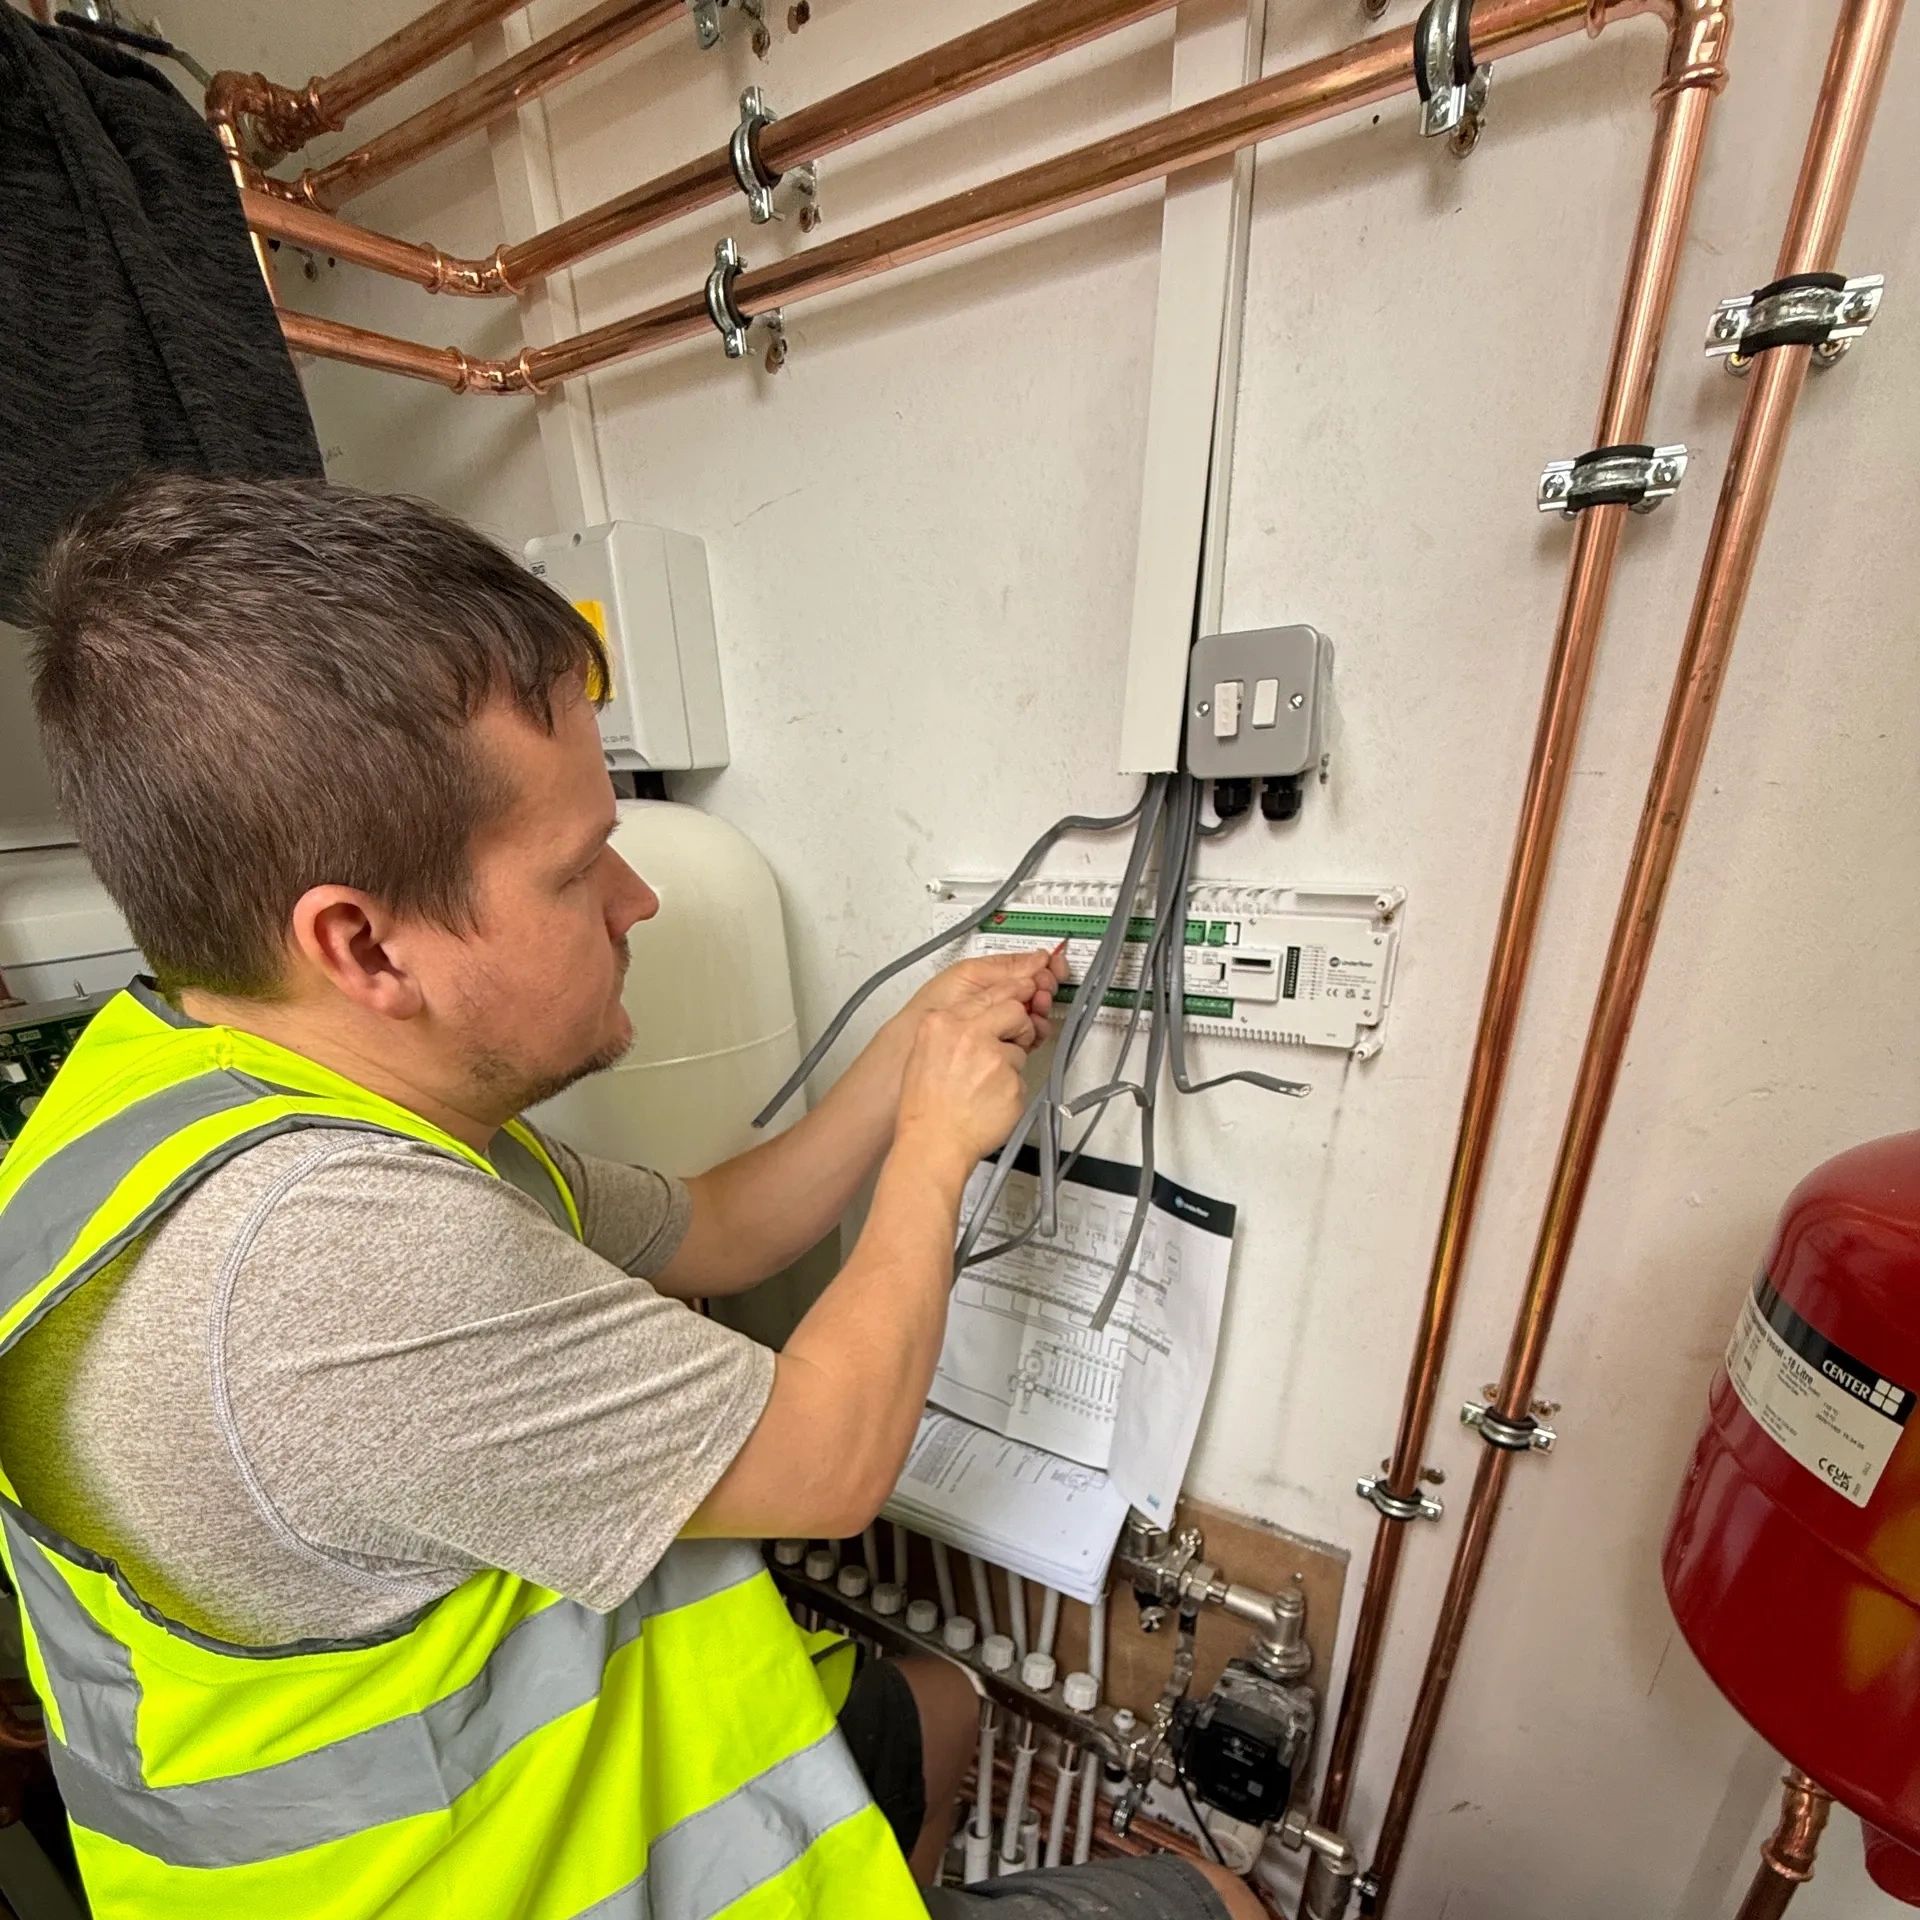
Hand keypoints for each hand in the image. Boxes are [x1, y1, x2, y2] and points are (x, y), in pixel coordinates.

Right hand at [896, 999, 1035, 1174]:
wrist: (933, 1143)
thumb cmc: (926, 1106)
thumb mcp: (924, 1052)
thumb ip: (952, 1029)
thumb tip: (979, 1018)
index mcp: (943, 1023)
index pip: (989, 993)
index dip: (1009, 997)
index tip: (1021, 994)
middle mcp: (968, 1034)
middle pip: (1014, 1011)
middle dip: (1019, 1026)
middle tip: (1010, 1043)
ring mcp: (994, 1059)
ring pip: (1020, 1049)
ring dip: (1010, 1065)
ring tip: (985, 1086)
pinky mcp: (1012, 1083)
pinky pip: (1022, 1079)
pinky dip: (1011, 1090)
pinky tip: (990, 1101)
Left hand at [904, 947, 1067, 1053]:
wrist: (912, 1050)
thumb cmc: (927, 1013)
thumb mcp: (968, 976)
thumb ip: (1004, 967)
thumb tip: (1039, 958)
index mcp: (985, 982)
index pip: (1025, 970)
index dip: (1042, 967)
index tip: (1054, 965)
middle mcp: (994, 1003)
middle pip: (1033, 991)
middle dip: (1043, 987)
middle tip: (1044, 988)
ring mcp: (999, 1026)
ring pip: (1034, 1015)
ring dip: (1041, 1008)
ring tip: (1037, 1006)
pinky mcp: (1001, 1050)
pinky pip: (1028, 1038)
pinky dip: (1035, 1031)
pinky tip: (1033, 1026)